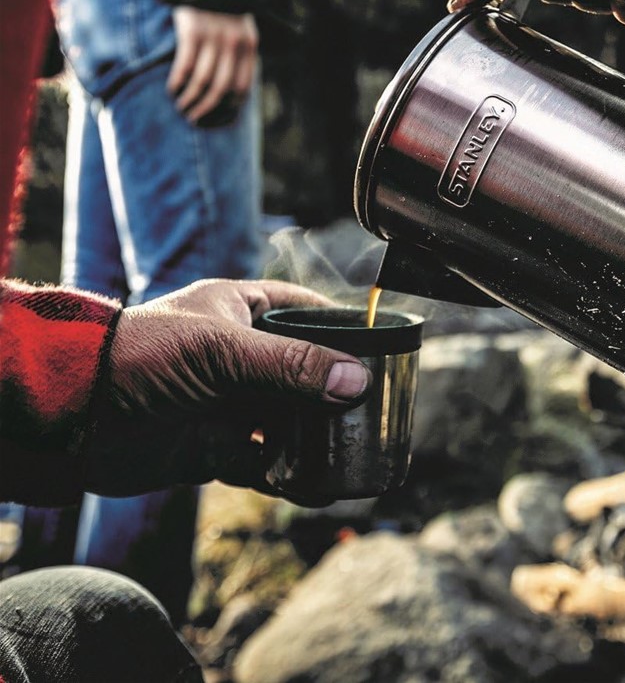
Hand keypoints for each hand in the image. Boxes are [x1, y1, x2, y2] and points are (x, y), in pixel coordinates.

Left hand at [83, 280, 370, 500]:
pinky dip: (289, 476)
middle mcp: (239, 355)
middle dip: (336, 393)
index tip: (379, 349)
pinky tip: (315, 487)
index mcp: (241, 310)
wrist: (72, 417)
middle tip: (375, 411)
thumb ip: (290, 366)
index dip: (343, 327)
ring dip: (317, 438)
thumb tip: (356, 381)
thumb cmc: (140, 357)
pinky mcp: (215, 445)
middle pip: (304, 371)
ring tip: (354, 455)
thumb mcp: (222, 351)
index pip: (306, 310)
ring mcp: (230, 402)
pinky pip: (264, 462)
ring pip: (289, 420)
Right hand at [167, 7, 258, 122]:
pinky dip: (177, 82)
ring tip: (181, 107)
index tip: (216, 117)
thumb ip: (239, 55)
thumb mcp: (240, 30)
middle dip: (207, 109)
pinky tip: (171, 89)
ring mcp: (213, 36)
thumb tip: (232, 93)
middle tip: (194, 118)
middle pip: (221, 89)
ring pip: (202, 81)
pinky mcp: (192, 30)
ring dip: (190, 99)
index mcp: (249, 46)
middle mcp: (234, 43)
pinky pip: (185, 66)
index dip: (229, 107)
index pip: (243, 87)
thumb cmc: (221, 9)